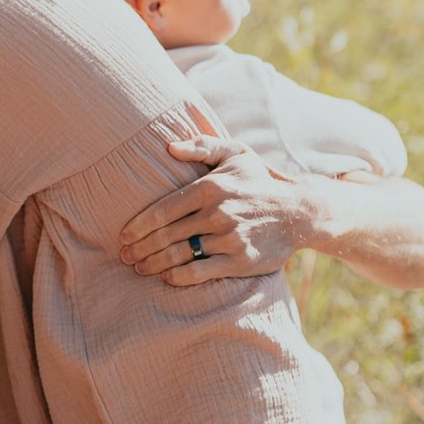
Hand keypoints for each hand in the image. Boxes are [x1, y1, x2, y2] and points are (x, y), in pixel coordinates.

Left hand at [119, 137, 305, 282]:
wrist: (299, 211)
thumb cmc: (260, 181)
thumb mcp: (235, 153)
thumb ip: (202, 146)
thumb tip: (169, 147)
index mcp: (210, 187)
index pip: (162, 210)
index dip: (138, 226)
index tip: (123, 237)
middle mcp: (217, 213)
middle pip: (166, 235)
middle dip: (140, 248)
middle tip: (125, 257)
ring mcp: (227, 238)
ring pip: (178, 255)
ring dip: (153, 264)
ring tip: (140, 268)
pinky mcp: (238, 261)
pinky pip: (198, 272)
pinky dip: (177, 277)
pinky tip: (166, 277)